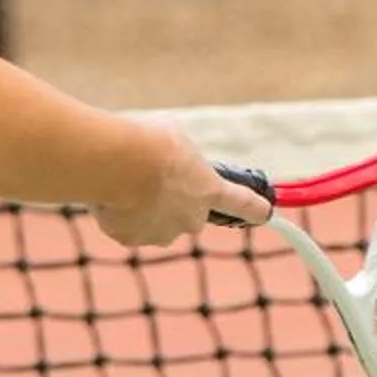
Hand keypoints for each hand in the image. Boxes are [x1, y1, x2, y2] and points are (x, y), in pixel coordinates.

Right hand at [93, 133, 272, 247]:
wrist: (119, 163)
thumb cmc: (151, 142)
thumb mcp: (174, 136)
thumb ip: (179, 155)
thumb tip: (167, 156)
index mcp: (209, 189)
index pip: (241, 203)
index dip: (253, 208)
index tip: (266, 214)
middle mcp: (191, 217)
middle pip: (188, 215)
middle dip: (174, 203)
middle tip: (152, 180)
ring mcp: (162, 232)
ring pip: (155, 223)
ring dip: (144, 208)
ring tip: (127, 182)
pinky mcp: (132, 239)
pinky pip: (128, 227)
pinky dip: (120, 215)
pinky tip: (111, 194)